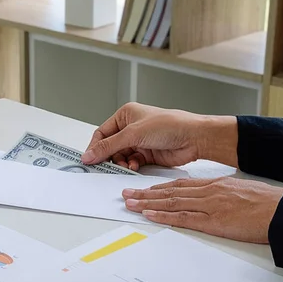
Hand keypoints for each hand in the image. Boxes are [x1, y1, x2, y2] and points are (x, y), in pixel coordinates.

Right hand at [81, 102, 237, 170]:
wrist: (194, 138)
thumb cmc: (169, 125)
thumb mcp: (133, 134)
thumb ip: (109, 146)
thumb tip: (89, 155)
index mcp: (125, 115)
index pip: (102, 133)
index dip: (95, 147)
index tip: (89, 159)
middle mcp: (131, 128)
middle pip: (110, 147)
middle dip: (109, 157)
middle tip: (106, 166)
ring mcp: (140, 142)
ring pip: (120, 157)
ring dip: (121, 163)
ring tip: (127, 165)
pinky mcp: (147, 154)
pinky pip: (132, 163)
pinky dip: (131, 166)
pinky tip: (135, 166)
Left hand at [122, 177, 282, 242]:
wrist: (279, 209)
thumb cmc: (264, 202)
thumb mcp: (238, 190)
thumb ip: (220, 192)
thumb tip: (211, 196)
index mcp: (212, 184)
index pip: (178, 184)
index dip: (157, 186)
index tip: (143, 188)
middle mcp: (205, 192)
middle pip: (168, 191)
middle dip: (145, 193)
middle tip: (126, 194)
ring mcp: (207, 206)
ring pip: (170, 202)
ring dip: (147, 203)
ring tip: (129, 203)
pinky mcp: (212, 221)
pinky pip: (182, 217)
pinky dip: (163, 215)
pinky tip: (149, 214)